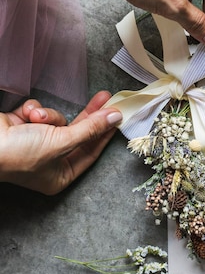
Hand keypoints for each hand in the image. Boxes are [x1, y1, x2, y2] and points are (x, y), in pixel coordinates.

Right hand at [0, 91, 121, 194]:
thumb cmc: (18, 153)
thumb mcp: (61, 142)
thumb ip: (90, 129)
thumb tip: (115, 118)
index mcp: (60, 175)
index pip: (91, 152)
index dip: (104, 133)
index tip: (117, 116)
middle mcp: (49, 162)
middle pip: (79, 134)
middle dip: (89, 116)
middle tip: (105, 98)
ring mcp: (35, 144)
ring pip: (57, 120)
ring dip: (49, 116)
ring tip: (37, 119)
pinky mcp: (22, 128)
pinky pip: (39, 113)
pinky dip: (32, 111)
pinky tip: (24, 115)